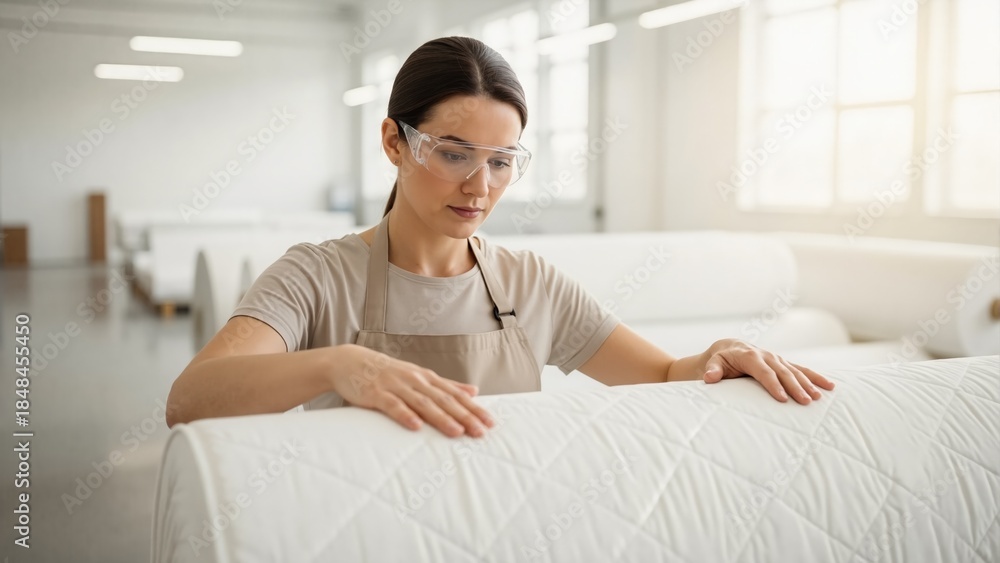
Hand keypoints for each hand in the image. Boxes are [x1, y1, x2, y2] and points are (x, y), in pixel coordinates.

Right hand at [330, 344, 495, 436]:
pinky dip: (405, 415)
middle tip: (480, 431)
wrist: (350, 362)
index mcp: (427, 378)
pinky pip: (393, 406)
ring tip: (457, 432)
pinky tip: (416, 426)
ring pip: (423, 403)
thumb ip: (446, 385)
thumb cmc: (388, 373)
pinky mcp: (377, 393)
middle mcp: (415, 380)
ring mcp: (396, 386)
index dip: (473, 408)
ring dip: (440, 417)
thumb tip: (474, 391)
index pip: (455, 394)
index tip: (490, 422)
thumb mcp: (419, 376)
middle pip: (444, 400)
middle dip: (464, 416)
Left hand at [701, 339, 834, 403]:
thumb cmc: (720, 359)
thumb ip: (712, 370)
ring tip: (819, 398)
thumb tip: (709, 378)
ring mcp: (777, 359)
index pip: (764, 372)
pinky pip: (802, 370)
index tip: (783, 399)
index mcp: (750, 356)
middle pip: (783, 372)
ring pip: (795, 371)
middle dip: (795, 387)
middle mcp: (766, 356)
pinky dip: (815, 377)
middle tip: (806, 402)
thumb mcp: (713, 362)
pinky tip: (830, 386)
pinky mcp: (784, 363)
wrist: (728, 348)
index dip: (773, 385)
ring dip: (808, 384)